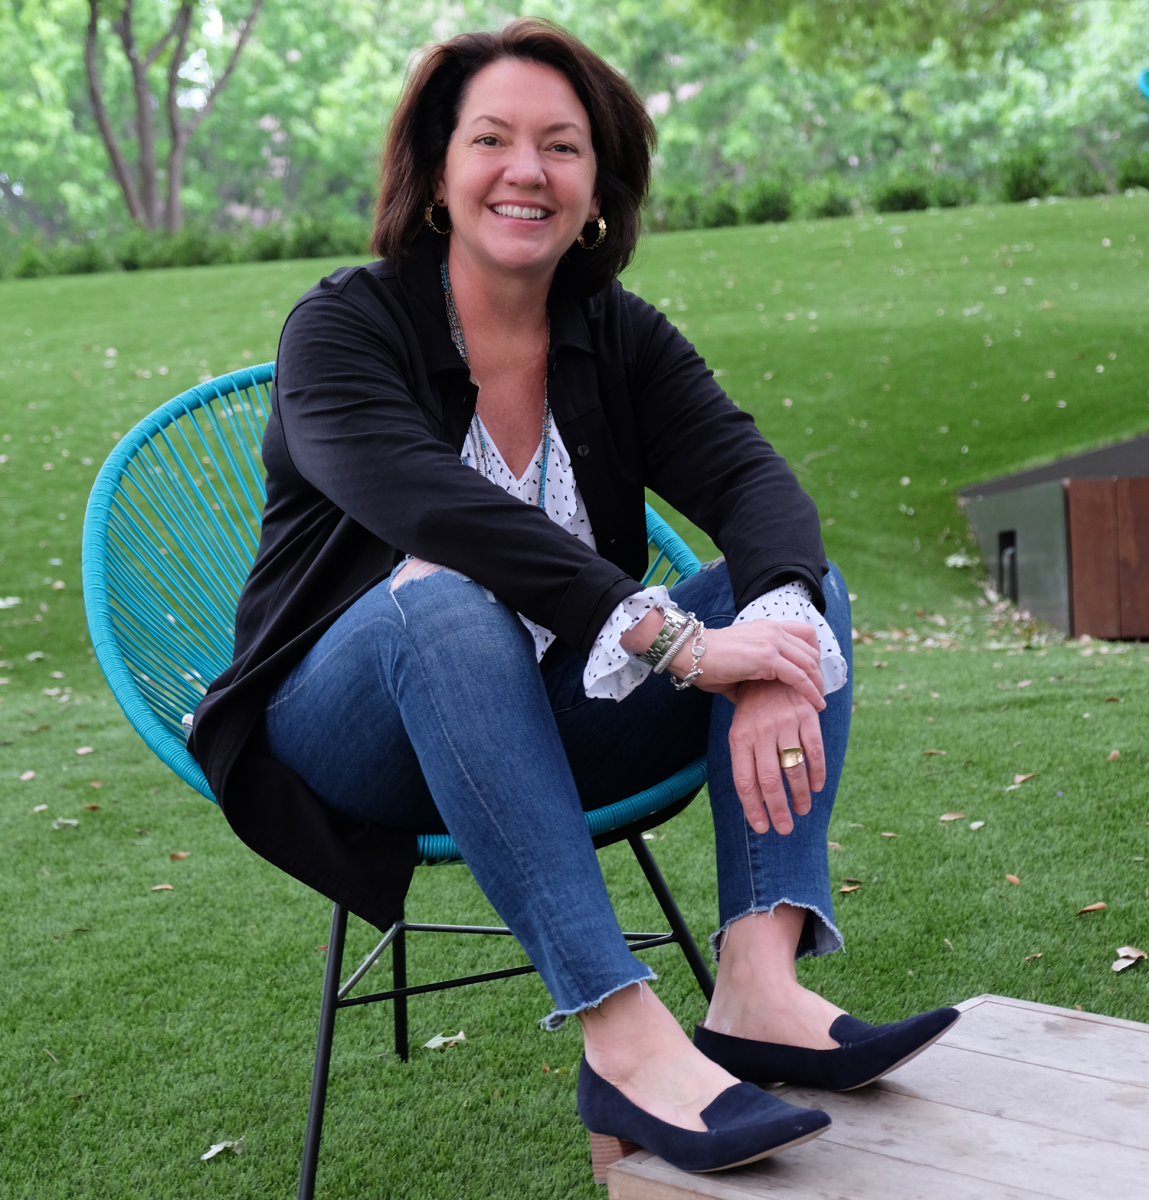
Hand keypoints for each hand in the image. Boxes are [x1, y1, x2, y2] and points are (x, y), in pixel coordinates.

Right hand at [678, 619, 824, 710]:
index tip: (813, 674)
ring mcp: (772, 642)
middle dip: (818, 672)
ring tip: (819, 701)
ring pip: (809, 663)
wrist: (691, 654)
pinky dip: (810, 691)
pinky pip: (799, 676)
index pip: (804, 634)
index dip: (814, 654)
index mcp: (767, 627)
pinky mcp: (768, 658)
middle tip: (818, 692)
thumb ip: (752, 674)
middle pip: (811, 650)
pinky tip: (815, 704)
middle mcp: (773, 630)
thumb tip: (753, 698)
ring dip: (818, 684)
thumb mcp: (738, 663)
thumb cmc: (706, 662)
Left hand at [728, 679, 825, 834]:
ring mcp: (784, 723)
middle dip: (778, 810)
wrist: (770, 668)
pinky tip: (817, 788)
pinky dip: (817, 773)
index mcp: (739, 737)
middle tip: (785, 829)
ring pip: (794, 769)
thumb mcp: (740, 729)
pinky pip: (814, 750)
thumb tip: (755, 799)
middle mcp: (760, 732)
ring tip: (802, 811)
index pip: (744, 781)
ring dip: (800, 795)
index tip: (762, 827)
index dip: (753, 807)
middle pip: (770, 780)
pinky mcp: (806, 715)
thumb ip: (746, 760)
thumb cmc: (752, 708)